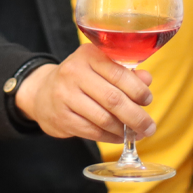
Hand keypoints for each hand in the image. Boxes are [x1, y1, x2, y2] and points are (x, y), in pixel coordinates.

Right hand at [14, 44, 155, 141]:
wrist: (42, 93)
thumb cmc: (80, 79)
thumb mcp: (99, 67)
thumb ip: (125, 72)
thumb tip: (147, 80)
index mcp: (88, 54)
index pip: (119, 73)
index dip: (138, 90)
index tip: (148, 100)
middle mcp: (74, 72)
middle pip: (113, 99)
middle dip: (136, 116)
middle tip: (149, 127)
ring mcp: (65, 95)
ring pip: (103, 118)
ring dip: (124, 130)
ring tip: (136, 134)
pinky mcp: (62, 117)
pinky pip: (92, 132)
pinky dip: (110, 137)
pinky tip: (119, 137)